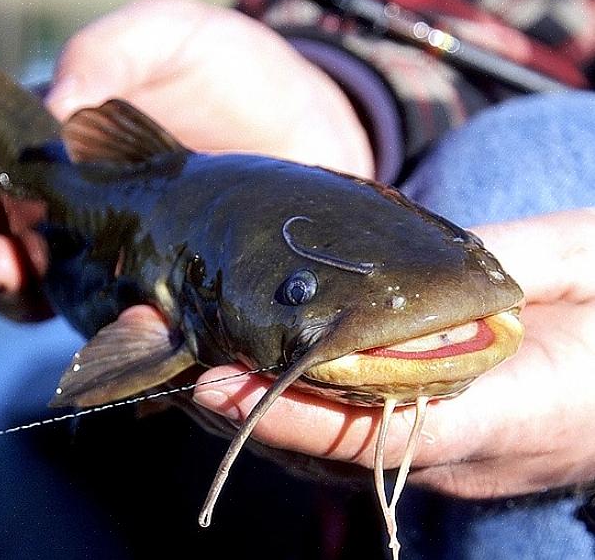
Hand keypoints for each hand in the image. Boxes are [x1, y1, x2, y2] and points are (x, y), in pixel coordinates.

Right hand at [0, 0, 371, 318]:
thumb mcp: (169, 37)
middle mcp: (59, 213)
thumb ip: (107, 56)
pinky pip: (101, 322)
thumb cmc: (234, 73)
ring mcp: (101, 261)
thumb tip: (51, 115)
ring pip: (18, 286)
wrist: (315, 123)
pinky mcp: (154, 298)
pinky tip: (76, 293)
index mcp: (45, 147)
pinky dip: (80, 315)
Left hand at [192, 208, 594, 497]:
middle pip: (337, 448)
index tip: (222, 388)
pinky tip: (244, 372)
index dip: (297, 416)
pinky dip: (291, 409)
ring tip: (183, 360)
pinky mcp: (435, 449)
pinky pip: (350, 438)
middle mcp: (465, 454)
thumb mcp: (579, 270)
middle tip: (171, 359)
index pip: (387, 430)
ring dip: (256, 412)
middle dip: (250, 410)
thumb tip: (407, 264)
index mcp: (515, 414)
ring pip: (332, 452)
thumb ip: (499, 265)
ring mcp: (446, 460)